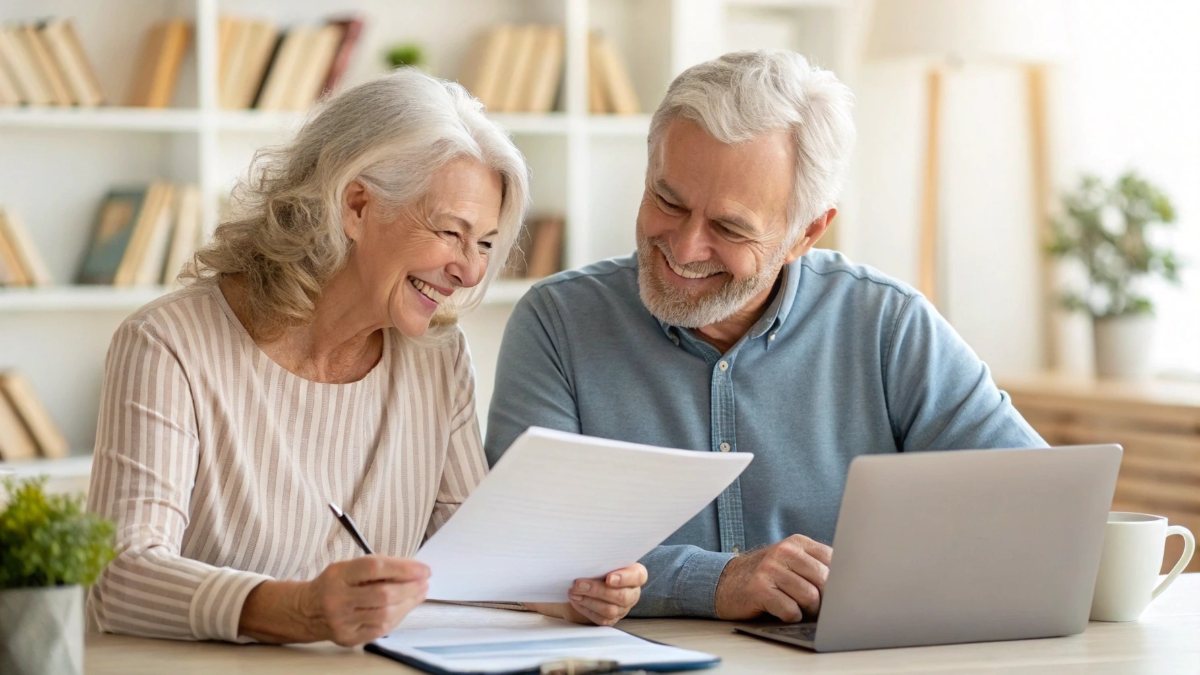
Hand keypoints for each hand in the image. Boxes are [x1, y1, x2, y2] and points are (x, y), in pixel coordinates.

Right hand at [298, 556, 429, 645]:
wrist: (306, 611)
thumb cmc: (334, 584)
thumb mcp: (348, 567)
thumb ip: (376, 567)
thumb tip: (412, 570)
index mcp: (338, 576)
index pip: (374, 568)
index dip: (403, 568)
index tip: (423, 569)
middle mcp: (338, 599)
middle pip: (383, 594)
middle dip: (410, 588)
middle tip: (424, 581)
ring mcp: (342, 622)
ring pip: (384, 615)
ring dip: (408, 603)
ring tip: (419, 593)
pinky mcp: (349, 638)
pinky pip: (380, 629)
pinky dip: (397, 617)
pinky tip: (404, 607)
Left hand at [526, 563, 647, 625]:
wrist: (592, 578)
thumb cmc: (600, 565)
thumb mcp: (603, 557)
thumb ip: (600, 556)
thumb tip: (582, 548)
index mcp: (636, 574)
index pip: (637, 577)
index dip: (624, 578)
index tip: (609, 578)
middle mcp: (632, 592)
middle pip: (622, 596)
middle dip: (597, 590)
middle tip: (578, 583)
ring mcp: (623, 608)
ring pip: (610, 610)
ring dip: (589, 601)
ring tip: (573, 592)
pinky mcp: (611, 619)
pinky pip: (600, 619)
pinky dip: (586, 609)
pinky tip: (576, 600)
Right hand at [714, 535, 831, 621]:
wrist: (725, 582)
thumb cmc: (767, 577)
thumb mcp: (791, 563)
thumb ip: (816, 567)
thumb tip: (850, 587)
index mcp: (797, 543)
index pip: (833, 560)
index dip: (839, 582)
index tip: (837, 594)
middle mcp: (784, 551)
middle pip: (825, 580)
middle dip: (826, 600)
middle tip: (817, 608)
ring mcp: (770, 569)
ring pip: (810, 597)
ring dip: (808, 611)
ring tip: (800, 610)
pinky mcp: (759, 589)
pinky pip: (790, 610)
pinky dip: (791, 617)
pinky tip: (783, 613)